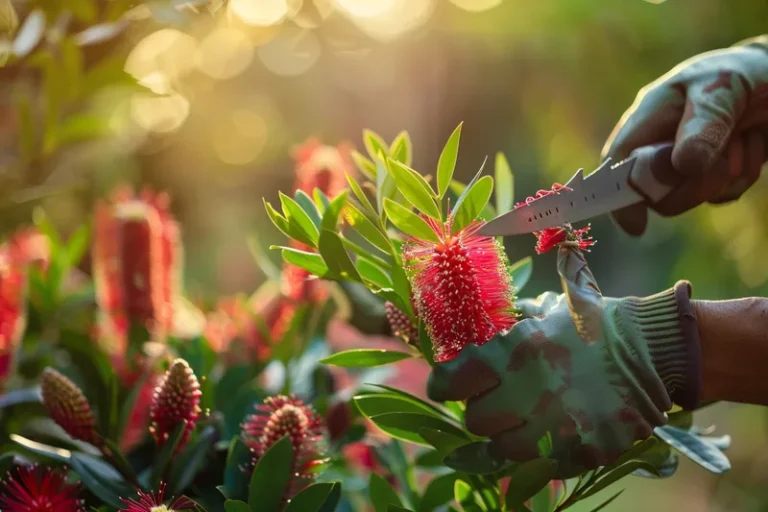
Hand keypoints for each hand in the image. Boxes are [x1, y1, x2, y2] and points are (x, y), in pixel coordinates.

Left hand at [427, 248, 677, 477]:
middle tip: (489, 403)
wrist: (653, 349)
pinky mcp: (584, 450)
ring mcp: (558, 425)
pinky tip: (542, 437)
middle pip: (475, 420)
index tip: (443, 387)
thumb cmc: (591, 325)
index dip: (444, 385)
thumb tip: (470, 335)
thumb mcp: (545, 313)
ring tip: (515, 423)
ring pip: (502, 450)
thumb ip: (508, 328)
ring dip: (502, 437)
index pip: (454, 380)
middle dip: (478, 412)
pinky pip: (540, 465)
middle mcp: (531, 389)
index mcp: (516, 350)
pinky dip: (536, 454)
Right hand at [603, 36, 767, 234]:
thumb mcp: (721, 90)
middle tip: (722, 163)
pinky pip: (720, 195)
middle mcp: (659, 144)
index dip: (618, 195)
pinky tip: (752, 144)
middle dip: (691, 186)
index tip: (636, 225)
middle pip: (652, 193)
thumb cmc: (741, 73)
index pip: (618, 163)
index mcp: (647, 117)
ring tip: (744, 136)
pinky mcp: (711, 174)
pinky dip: (743, 176)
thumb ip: (702, 126)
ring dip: (724, 176)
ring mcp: (684, 162)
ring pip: (688, 197)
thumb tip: (682, 167)